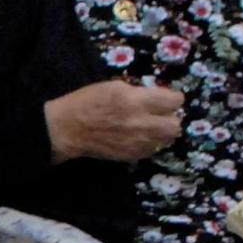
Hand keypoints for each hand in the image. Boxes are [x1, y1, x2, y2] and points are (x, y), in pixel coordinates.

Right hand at [44, 80, 183, 163]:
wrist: (68, 128)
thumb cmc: (88, 101)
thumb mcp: (115, 86)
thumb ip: (139, 92)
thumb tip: (158, 96)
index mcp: (135, 101)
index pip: (174, 101)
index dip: (173, 98)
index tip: (168, 98)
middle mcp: (140, 123)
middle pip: (175, 125)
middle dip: (171, 118)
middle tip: (162, 115)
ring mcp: (137, 142)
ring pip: (166, 140)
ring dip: (162, 132)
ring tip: (150, 126)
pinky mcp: (131, 156)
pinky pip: (152, 150)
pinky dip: (150, 143)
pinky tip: (138, 136)